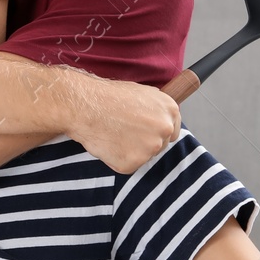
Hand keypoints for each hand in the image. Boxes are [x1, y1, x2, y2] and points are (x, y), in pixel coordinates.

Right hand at [66, 73, 181, 173]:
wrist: (87, 105)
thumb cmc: (109, 96)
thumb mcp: (142, 93)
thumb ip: (156, 109)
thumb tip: (160, 118)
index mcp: (170, 110)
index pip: (172, 132)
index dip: (156, 133)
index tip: (144, 132)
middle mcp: (165, 129)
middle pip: (160, 146)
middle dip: (145, 143)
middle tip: (124, 132)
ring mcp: (151, 148)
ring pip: (144, 157)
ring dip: (131, 151)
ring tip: (114, 135)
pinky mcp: (134, 163)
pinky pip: (128, 165)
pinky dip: (118, 159)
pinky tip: (109, 144)